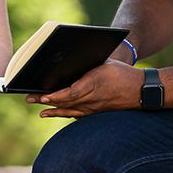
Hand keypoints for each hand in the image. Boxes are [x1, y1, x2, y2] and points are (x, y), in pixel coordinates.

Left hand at [26, 59, 143, 117]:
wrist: (141, 91)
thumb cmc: (123, 73)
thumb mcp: (105, 63)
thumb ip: (88, 63)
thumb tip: (69, 58)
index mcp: (95, 83)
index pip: (71, 92)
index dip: (56, 96)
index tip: (44, 96)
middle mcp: (93, 99)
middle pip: (66, 102)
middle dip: (48, 101)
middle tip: (31, 98)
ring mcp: (95, 108)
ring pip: (70, 110)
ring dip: (54, 110)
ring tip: (39, 109)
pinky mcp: (97, 113)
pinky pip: (77, 114)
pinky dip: (64, 114)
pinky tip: (53, 113)